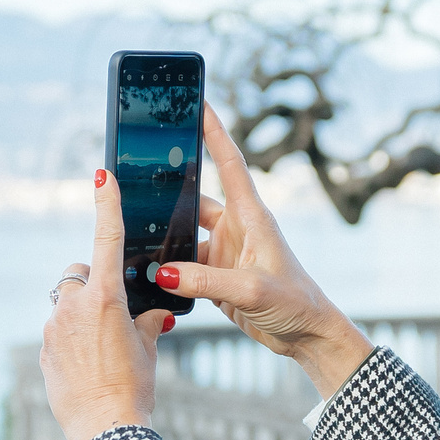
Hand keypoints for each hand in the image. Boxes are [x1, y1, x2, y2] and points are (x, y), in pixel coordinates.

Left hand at [41, 169, 174, 439]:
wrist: (105, 429)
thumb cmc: (134, 388)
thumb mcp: (148, 350)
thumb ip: (148, 323)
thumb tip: (156, 315)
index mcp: (106, 298)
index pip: (106, 239)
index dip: (106, 203)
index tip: (102, 174)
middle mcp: (73, 306)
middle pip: (78, 275)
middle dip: (93, 284)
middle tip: (115, 312)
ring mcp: (52, 327)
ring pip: (66, 306)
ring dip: (82, 317)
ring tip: (103, 352)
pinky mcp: (42, 350)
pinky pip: (57, 333)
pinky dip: (71, 340)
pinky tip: (88, 367)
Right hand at [162, 105, 373, 398]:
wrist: (307, 336)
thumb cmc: (295, 304)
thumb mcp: (251, 290)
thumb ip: (206, 281)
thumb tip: (163, 271)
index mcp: (251, 217)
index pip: (229, 164)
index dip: (214, 131)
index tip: (199, 102)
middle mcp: (236, 229)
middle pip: (194, 200)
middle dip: (168, 192)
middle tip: (135, 176)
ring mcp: (224, 253)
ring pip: (183, 237)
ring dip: (164, 240)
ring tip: (132, 236)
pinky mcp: (217, 277)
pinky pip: (184, 267)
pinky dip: (168, 271)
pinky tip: (147, 275)